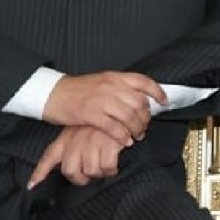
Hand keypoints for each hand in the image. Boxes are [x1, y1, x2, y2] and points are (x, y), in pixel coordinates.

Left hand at [28, 123, 126, 187]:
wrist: (123, 105)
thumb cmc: (102, 120)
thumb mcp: (80, 128)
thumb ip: (66, 147)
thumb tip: (38, 176)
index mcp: (68, 136)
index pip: (50, 155)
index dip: (40, 172)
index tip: (32, 185)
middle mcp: (77, 140)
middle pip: (71, 171)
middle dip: (82, 178)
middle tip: (93, 173)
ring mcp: (92, 141)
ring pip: (91, 171)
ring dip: (100, 173)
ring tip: (106, 167)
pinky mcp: (108, 143)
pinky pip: (106, 167)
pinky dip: (112, 169)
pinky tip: (115, 164)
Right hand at [43, 71, 166, 139]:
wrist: (54, 93)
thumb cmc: (80, 90)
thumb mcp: (103, 82)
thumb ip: (119, 87)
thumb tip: (140, 97)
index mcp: (115, 76)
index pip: (143, 81)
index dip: (157, 92)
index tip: (164, 102)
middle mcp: (110, 86)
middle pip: (138, 102)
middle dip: (146, 117)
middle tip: (145, 127)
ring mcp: (100, 99)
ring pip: (128, 115)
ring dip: (136, 128)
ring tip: (137, 136)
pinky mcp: (90, 114)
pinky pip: (112, 127)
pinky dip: (122, 136)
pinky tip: (125, 142)